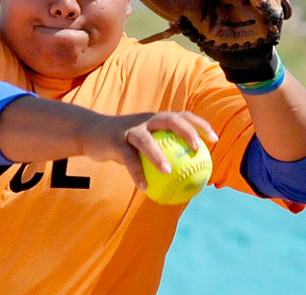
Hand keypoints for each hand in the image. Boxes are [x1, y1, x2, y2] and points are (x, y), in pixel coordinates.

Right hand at [82, 111, 217, 191]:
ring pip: (146, 140)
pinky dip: (137, 173)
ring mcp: (129, 129)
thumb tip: (187, 176)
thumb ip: (162, 154)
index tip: (215, 139)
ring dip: (158, 155)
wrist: (91, 134)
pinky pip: (127, 159)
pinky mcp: (114, 140)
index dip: (200, 124)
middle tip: (198, 149)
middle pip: (170, 120)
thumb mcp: (142, 144)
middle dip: (187, 131)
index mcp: (155, 119)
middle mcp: (145, 120)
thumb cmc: (123, 142)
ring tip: (169, 171)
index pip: (182, 116)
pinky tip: (145, 188)